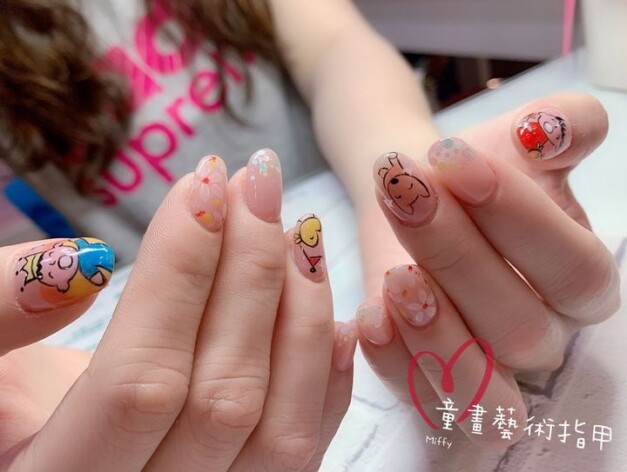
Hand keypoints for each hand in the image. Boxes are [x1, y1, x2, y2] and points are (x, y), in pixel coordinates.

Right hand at [0, 150, 354, 470]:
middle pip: (225, 396)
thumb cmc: (10, 421)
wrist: (59, 469)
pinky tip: (337, 316)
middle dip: (250, 273)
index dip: (178, 274)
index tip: (202, 187)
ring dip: (301, 315)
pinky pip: (306, 455)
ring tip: (299, 229)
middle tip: (259, 185)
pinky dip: (329, 382)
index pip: (141, 382)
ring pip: (283, 429)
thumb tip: (79, 266)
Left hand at [355, 95, 619, 446]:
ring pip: (483, 389)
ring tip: (397, 274)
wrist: (408, 188)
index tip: (453, 159)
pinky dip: (394, 363)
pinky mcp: (431, 380)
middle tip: (407, 194)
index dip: (519, 218)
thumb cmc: (467, 168)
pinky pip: (423, 401)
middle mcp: (541, 333)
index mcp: (579, 281)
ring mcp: (486, 367)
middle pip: (521, 330)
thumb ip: (560, 124)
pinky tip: (369, 316)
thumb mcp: (516, 136)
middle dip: (458, 258)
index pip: (576, 271)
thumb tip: (554, 130)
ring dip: (436, 333)